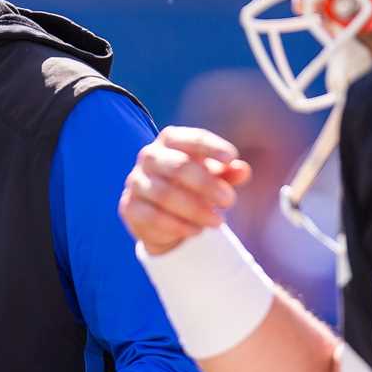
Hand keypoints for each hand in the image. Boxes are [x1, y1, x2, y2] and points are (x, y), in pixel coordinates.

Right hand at [119, 127, 252, 255]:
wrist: (164, 217)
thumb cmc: (194, 188)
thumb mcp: (214, 178)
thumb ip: (228, 173)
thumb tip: (242, 170)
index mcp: (170, 140)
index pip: (192, 140)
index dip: (212, 147)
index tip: (231, 158)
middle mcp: (149, 156)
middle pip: (178, 167)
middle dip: (207, 185)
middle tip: (230, 201)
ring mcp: (136, 182)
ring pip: (165, 195)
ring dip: (195, 210)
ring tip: (218, 222)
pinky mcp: (129, 207)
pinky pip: (152, 217)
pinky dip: (177, 226)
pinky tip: (196, 231)